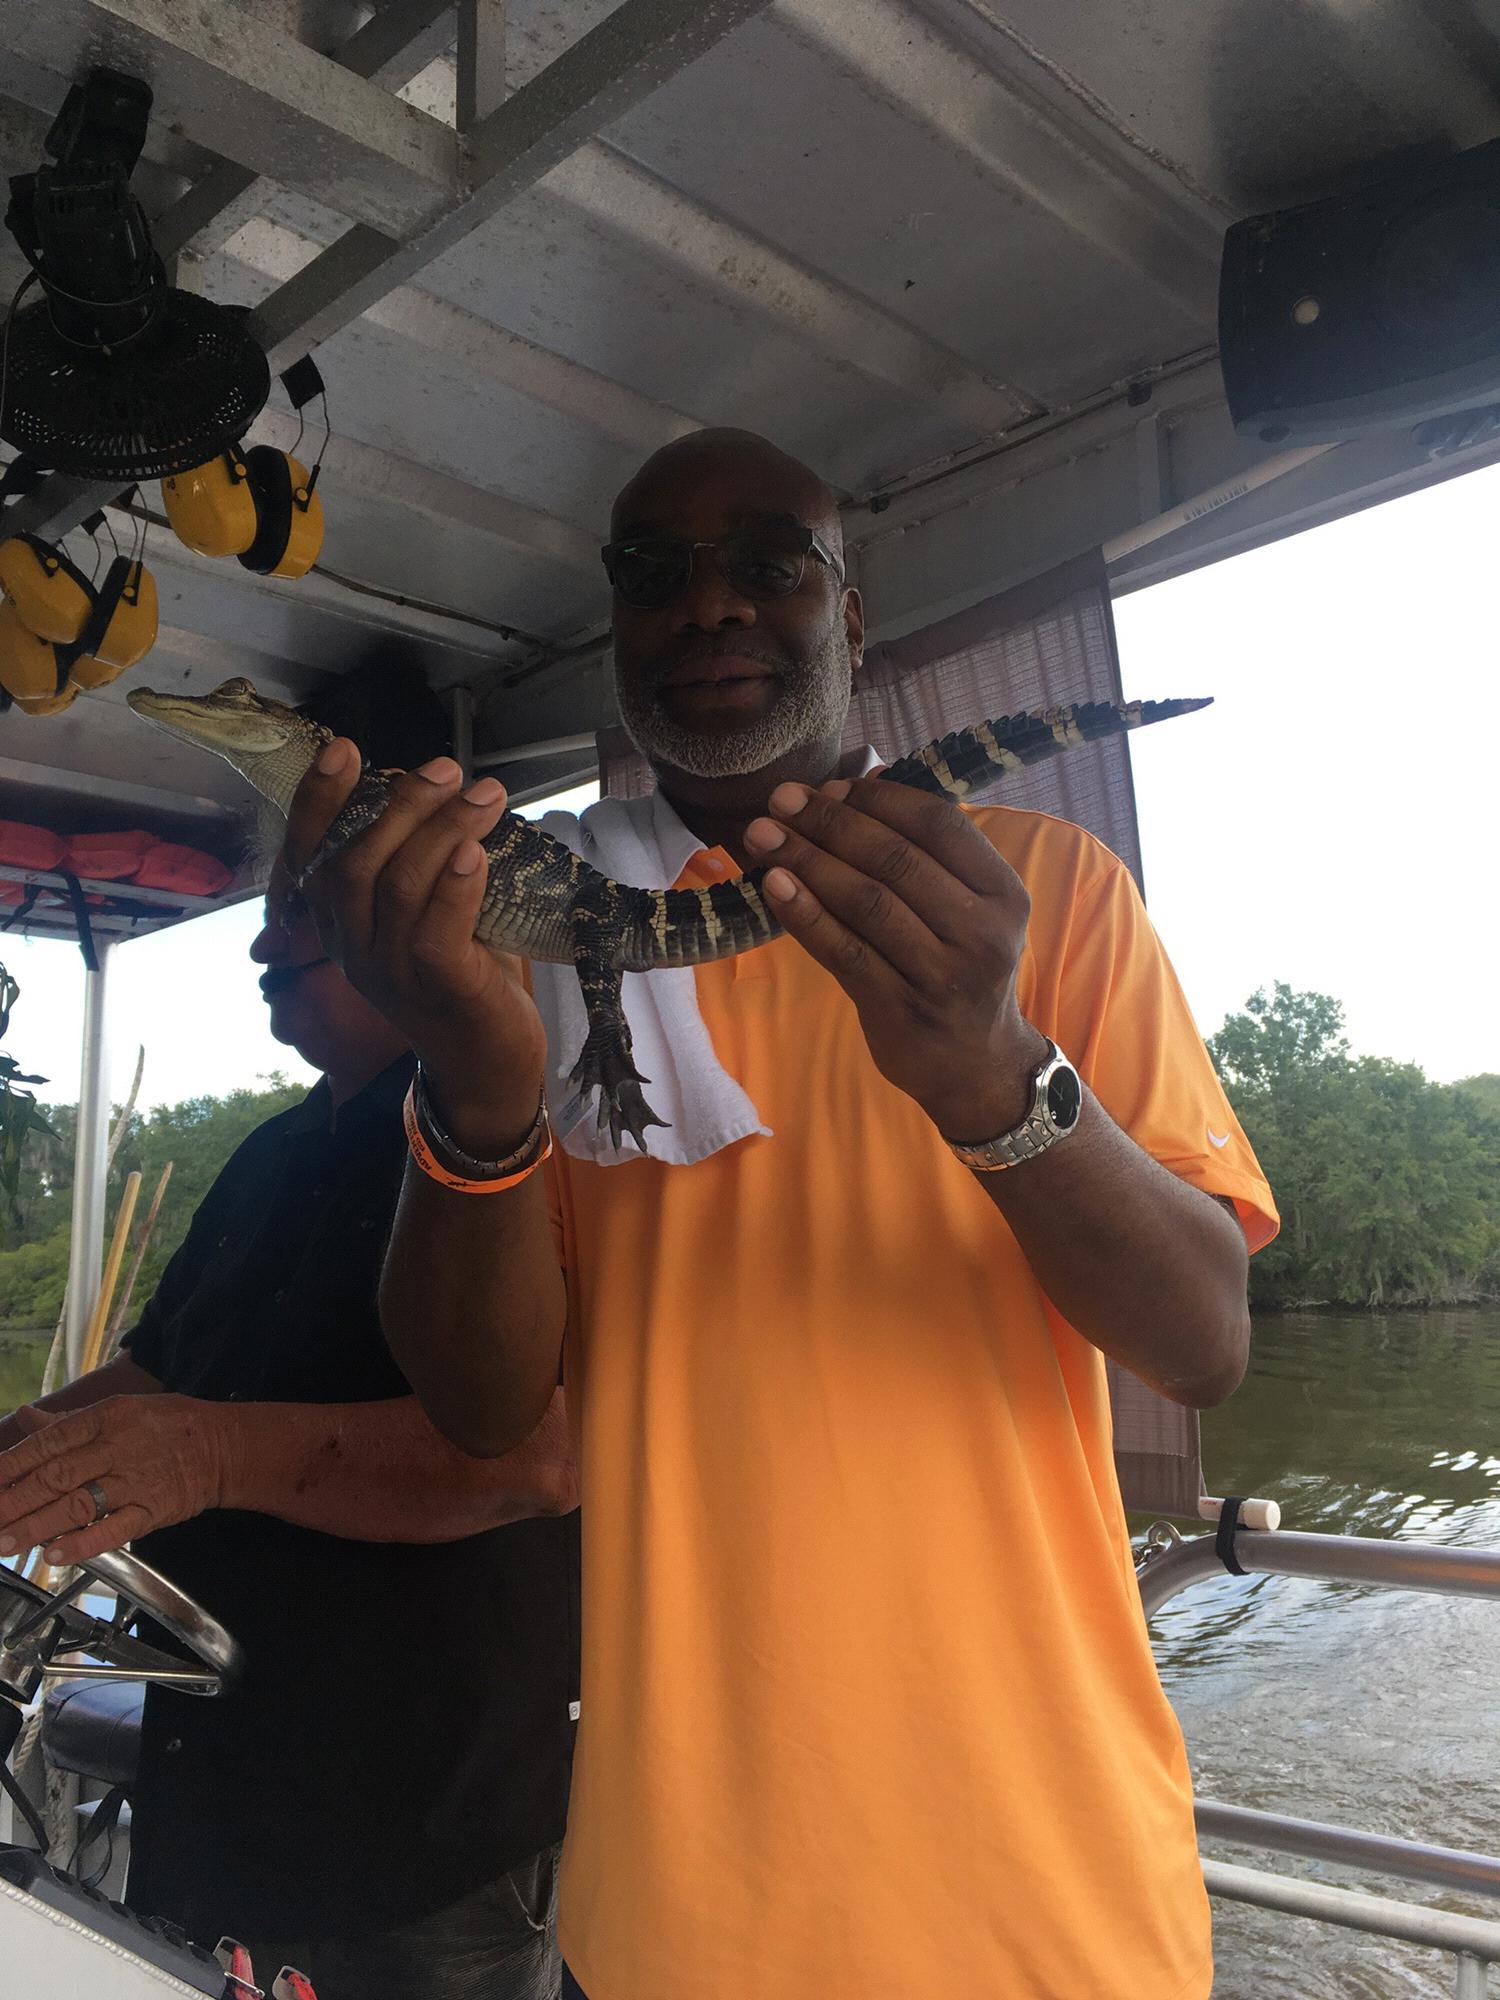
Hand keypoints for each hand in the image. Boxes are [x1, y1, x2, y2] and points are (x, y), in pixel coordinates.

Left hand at [0, 1395, 230, 1565]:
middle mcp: (119, 1448)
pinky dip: (83, 1544)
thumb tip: (26, 1418)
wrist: (224, 1447)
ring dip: (37, 1527)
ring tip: (6, 1543)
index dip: (13, 1464)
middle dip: (15, 1501)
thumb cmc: (168, 1426)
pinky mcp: (153, 1511)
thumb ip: (69, 1422)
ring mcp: (137, 1482)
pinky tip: (56, 1555)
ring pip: (79, 1505)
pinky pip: (114, 1530)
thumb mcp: (120, 1409)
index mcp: (107, 1418)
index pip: (50, 1442)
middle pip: (58, 1476)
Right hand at [281, 743, 546, 1153]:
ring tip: (485, 795)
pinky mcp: (438, 991)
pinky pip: (435, 932)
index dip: (319, 800)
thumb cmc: (457, 969)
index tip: (343, 749)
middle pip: (355, 863)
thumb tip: (435, 787)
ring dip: (443, 830)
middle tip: (444, 769)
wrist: (485, 1058)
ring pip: (400, 886)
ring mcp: (390, 972)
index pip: (309, 855)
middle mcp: (351, 947)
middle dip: (399, 806)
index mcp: (337, 923)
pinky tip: (478, 853)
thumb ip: (413, 860)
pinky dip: (456, 886)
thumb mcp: (422, 910)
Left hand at [742, 777, 1048, 1138]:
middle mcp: (983, 933)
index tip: (829, 785)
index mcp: (1004, 894)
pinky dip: (805, 914)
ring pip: (865, 902)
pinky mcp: (903, 1010)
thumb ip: (926, 854)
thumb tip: (865, 777)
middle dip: (829, 822)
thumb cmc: (960, 969)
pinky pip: (844, 952)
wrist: (977, 1065)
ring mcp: (943, 975)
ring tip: (763, 836)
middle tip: (780, 800)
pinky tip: (774, 886)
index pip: (939, 825)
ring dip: (807, 861)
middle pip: (895, 860)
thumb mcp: (970, 910)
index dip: (879, 799)